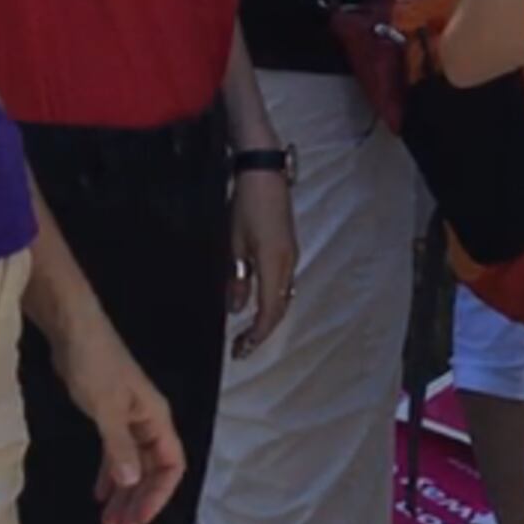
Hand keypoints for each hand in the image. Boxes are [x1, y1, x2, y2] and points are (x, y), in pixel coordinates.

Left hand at [51, 319, 188, 523]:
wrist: (73, 331)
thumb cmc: (95, 365)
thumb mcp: (106, 409)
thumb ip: (118, 447)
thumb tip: (132, 482)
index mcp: (157, 419)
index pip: (171, 465)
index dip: (159, 494)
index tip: (139, 518)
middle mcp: (149, 421)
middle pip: (154, 469)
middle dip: (140, 500)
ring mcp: (129, 418)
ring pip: (134, 463)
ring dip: (124, 491)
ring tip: (109, 519)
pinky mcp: (108, 414)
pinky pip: (116, 453)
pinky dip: (109, 473)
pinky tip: (98, 492)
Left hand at [229, 167, 294, 360]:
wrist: (263, 173)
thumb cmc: (245, 205)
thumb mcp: (232, 243)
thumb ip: (235, 278)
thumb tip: (235, 308)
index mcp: (274, 263)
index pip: (270, 310)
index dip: (257, 334)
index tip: (241, 349)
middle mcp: (288, 263)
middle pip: (280, 307)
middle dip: (262, 330)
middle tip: (242, 347)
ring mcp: (291, 255)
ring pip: (283, 296)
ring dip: (267, 316)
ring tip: (248, 330)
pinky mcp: (288, 247)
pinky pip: (283, 282)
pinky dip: (271, 299)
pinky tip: (256, 302)